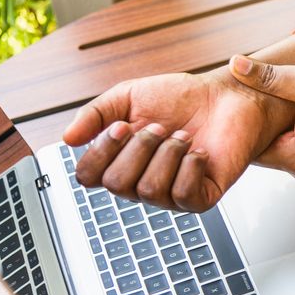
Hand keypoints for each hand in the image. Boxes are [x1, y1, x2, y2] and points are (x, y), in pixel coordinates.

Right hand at [63, 67, 294, 211]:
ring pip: (148, 189)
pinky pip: (182, 195)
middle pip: (116, 183)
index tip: (124, 125)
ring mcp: (171, 194)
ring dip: (167, 153)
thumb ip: (96, 114)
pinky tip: (200, 152)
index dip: (102, 151)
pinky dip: (190, 166)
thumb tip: (67, 139)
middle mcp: (141, 182)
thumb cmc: (181, 98)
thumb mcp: (129, 96)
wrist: (227, 97)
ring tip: (185, 136)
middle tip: (163, 127)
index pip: (88, 176)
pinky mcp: (201, 198)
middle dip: (139, 147)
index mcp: (120, 161)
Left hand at [229, 55, 294, 189]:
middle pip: (267, 153)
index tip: (242, 105)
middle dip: (266, 126)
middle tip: (265, 99)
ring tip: (290, 106)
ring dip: (283, 131)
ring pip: (284, 153)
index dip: (245, 125)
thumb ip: (269, 77)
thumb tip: (235, 65)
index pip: (253, 149)